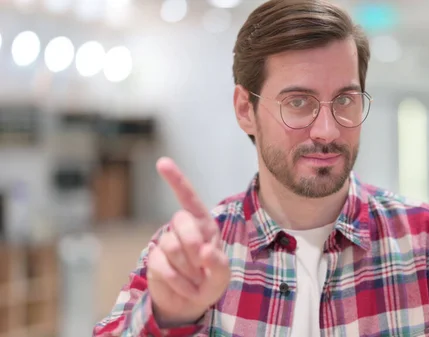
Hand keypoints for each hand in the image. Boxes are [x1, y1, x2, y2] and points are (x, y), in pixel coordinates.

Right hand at [147, 157, 230, 326]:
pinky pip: (160, 263)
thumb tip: (204, 251)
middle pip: (181, 220)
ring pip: (170, 244)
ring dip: (186, 267)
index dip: (176, 180)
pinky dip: (176, 278)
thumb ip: (220, 264)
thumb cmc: (211, 282)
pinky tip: (183, 286)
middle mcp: (184, 229)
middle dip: (192, 244)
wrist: (190, 304)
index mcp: (204, 225)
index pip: (189, 198)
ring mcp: (167, 242)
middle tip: (202, 264)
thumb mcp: (223, 276)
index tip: (162, 162)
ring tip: (195, 279)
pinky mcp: (154, 258)